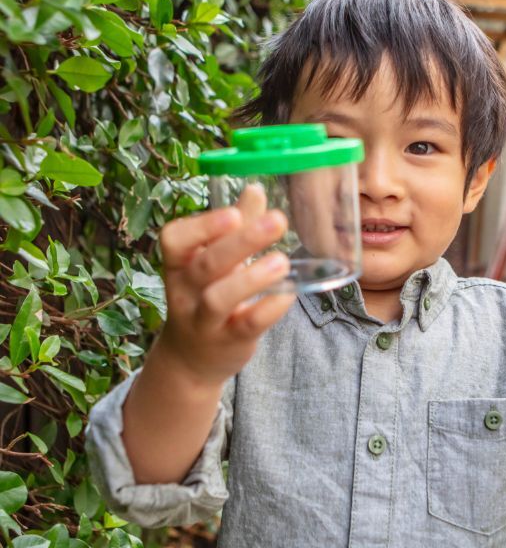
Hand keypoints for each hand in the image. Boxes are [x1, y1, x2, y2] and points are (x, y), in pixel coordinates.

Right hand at [156, 183, 296, 386]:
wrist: (191, 359)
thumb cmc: (206, 297)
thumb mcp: (214, 262)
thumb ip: (235, 228)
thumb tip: (255, 189)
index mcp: (179, 264)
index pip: (174, 239)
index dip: (202, 226)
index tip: (234, 213)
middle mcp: (185, 291)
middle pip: (206, 264)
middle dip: (241, 241)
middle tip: (277, 221)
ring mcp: (204, 319)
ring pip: (219, 298)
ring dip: (252, 278)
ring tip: (282, 261)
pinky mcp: (228, 341)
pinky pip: (246, 325)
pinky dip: (268, 309)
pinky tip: (288, 294)